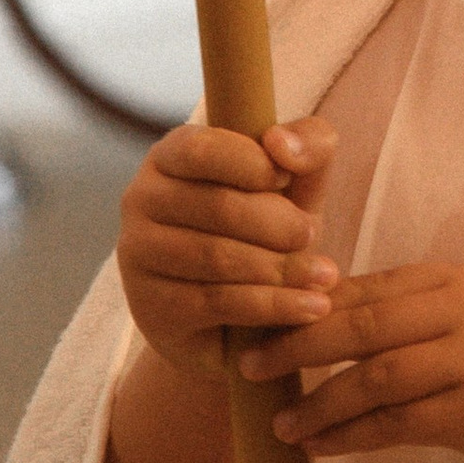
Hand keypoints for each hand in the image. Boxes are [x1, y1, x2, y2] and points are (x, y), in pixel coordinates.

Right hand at [116, 120, 337, 379]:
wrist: (239, 320)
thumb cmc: (269, 234)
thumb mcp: (298, 186)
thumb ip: (309, 145)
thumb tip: (280, 141)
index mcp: (171, 156)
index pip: (201, 150)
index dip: (252, 163)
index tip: (288, 180)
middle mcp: (142, 199)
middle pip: (217, 206)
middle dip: (278, 223)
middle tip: (313, 235)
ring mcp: (138, 254)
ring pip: (217, 257)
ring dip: (282, 268)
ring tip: (325, 276)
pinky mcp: (150, 306)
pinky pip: (219, 302)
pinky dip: (275, 304)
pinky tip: (313, 306)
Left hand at [248, 257, 463, 462]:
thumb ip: (419, 319)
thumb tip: (332, 321)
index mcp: (456, 280)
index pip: (364, 286)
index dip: (305, 307)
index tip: (259, 324)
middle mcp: (463, 308)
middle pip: (358, 323)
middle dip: (295, 346)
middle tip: (247, 367)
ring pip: (370, 376)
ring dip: (317, 403)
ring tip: (281, 423)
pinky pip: (394, 423)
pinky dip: (350, 436)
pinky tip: (321, 448)